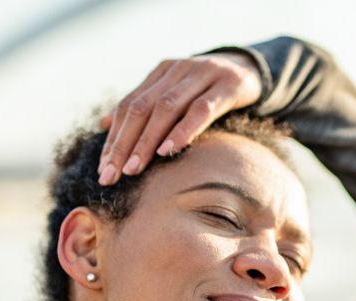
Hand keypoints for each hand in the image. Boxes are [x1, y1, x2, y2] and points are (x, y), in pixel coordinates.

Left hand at [97, 52, 262, 184]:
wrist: (252, 70)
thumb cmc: (210, 90)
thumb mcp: (176, 94)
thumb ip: (143, 106)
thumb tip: (104, 125)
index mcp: (161, 72)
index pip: (128, 106)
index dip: (113, 138)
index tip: (103, 169)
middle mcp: (177, 70)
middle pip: (141, 108)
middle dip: (123, 144)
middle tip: (111, 174)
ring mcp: (202, 75)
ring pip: (166, 108)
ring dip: (147, 141)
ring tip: (134, 168)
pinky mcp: (227, 86)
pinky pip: (201, 110)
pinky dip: (182, 130)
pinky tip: (168, 150)